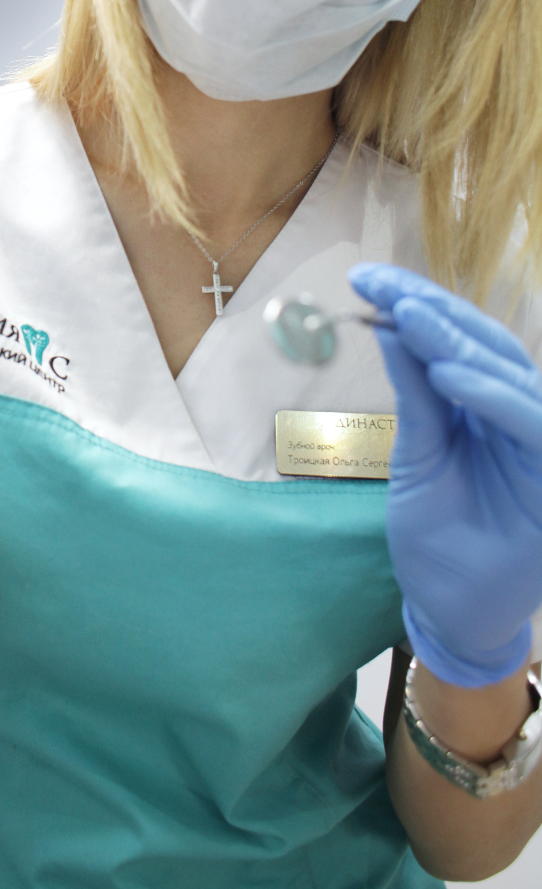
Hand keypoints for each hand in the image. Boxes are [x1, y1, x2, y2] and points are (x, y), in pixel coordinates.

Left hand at [349, 263, 541, 686]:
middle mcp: (518, 414)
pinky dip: (493, 396)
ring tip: (409, 317)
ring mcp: (538, 443)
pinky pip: (530, 424)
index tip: (365, 279)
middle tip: (381, 286)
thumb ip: (415, 392)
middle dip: (432, 309)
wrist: (451, 609)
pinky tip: (449, 374)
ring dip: (458, 341)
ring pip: (511, 374)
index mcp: (487, 404)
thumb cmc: (437, 534)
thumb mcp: (417, 452)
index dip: (418, 303)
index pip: (460, 338)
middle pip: (486, 344)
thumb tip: (390, 322)